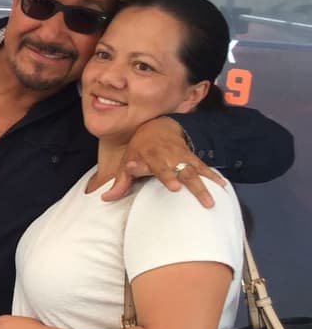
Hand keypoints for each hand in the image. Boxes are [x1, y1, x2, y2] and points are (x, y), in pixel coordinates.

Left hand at [102, 116, 224, 207]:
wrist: (157, 128)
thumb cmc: (139, 149)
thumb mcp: (126, 162)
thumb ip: (119, 182)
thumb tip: (106, 198)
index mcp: (151, 157)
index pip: (159, 167)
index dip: (166, 176)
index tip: (174, 187)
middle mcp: (168, 157)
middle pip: (180, 171)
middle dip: (188, 182)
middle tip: (198, 198)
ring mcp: (182, 157)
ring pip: (195, 171)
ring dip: (204, 185)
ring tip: (211, 201)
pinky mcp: (192, 158)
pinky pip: (204, 168)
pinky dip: (213, 177)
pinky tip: (222, 187)